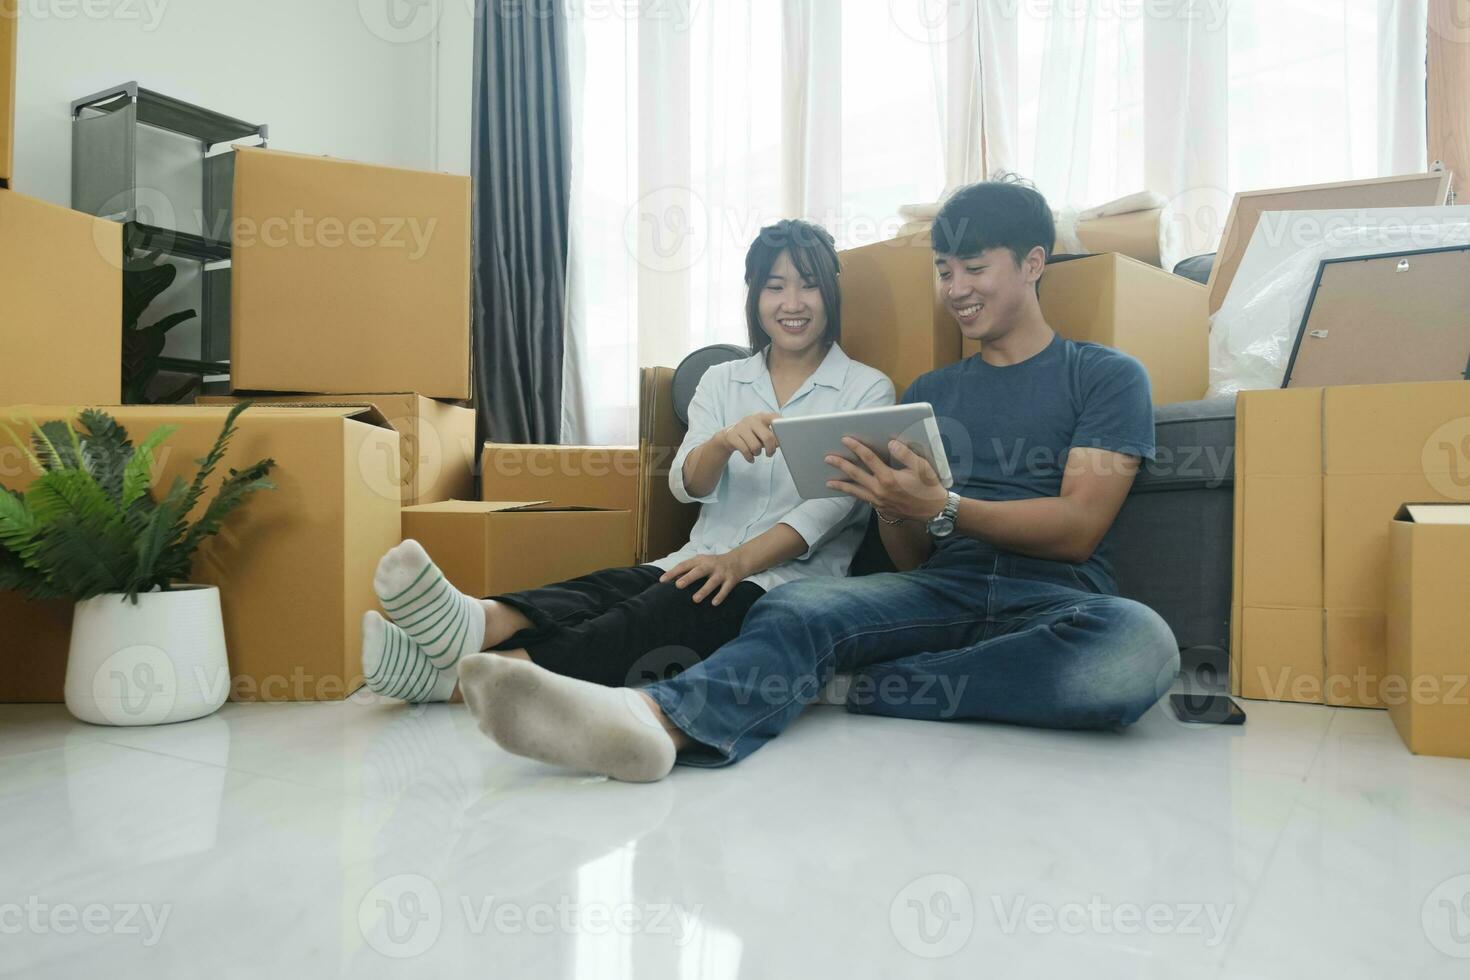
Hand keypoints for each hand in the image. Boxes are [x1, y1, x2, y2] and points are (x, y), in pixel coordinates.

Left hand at [659, 550, 750, 604]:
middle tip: (678, 585)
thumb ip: (688, 569)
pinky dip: (720, 596)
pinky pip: (726, 589)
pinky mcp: (732, 580)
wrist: (738, 560)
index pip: (684, 565)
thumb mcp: (701, 562)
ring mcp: (722, 573)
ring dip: (704, 590)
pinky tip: (714, 603)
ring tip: (695, 599)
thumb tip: (672, 579)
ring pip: (713, 582)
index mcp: (700, 560)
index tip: (662, 580)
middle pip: (699, 571)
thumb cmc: (714, 563)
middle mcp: (711, 565)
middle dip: (688, 578)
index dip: (673, 572)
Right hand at [719, 412, 779, 462]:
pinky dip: (750, 458)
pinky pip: (745, 451)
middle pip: (767, 437)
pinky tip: (751, 458)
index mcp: (762, 416)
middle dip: (771, 449)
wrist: (729, 436)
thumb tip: (783, 443)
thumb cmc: (752, 436)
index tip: (783, 440)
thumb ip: (773, 436)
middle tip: (770, 453)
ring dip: (757, 453)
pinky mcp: (731, 435)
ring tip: (756, 452)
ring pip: (755, 446)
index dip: (781, 429)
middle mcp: (752, 419)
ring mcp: (741, 426)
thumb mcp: (762, 433)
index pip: (775, 418)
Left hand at [825, 438, 948, 522]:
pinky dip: (854, 494)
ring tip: (829, 482)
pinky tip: (849, 491)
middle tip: (828, 459)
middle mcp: (880, 490)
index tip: (845, 440)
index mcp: (888, 478)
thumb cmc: (928, 487)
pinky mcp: (881, 508)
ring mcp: (879, 501)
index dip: (856, 447)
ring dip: (841, 486)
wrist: (933, 510)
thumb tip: (891, 444)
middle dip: (841, 465)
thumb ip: (905, 454)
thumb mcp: (921, 467)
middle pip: (855, 475)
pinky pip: (863, 499)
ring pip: (855, 491)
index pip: (868, 458)